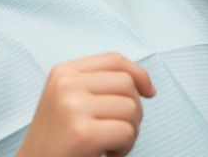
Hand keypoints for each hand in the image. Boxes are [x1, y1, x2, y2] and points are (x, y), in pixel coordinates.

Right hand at [17, 52, 155, 156]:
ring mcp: (73, 107)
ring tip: (109, 144)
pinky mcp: (82, 133)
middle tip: (117, 132)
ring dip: (130, 132)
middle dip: (133, 110)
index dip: (139, 73)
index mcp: (63, 72)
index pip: (114, 60)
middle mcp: (66, 84)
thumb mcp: (69, 101)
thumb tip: (143, 84)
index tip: (149, 92)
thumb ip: (97, 85)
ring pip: (131, 108)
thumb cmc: (58, 141)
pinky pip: (127, 133)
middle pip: (126, 84)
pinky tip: (108, 154)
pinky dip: (125, 148)